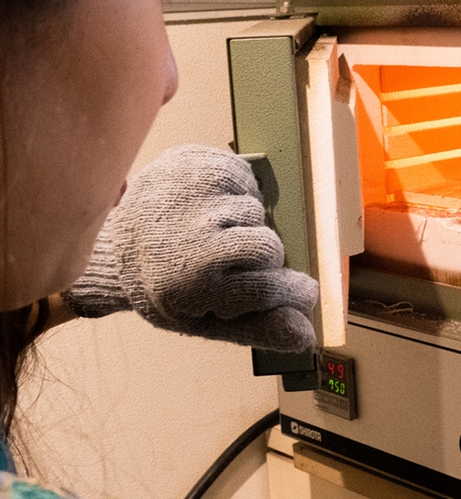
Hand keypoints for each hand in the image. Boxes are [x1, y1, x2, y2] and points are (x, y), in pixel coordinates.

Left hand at [63, 145, 317, 351]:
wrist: (115, 243)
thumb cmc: (170, 286)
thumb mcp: (208, 320)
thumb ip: (259, 328)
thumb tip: (306, 335)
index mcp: (191, 287)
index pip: (266, 288)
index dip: (288, 291)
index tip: (298, 292)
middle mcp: (187, 242)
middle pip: (267, 246)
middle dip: (263, 256)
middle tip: (237, 260)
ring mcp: (186, 198)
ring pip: (255, 210)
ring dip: (247, 222)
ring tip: (219, 230)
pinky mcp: (187, 163)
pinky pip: (244, 175)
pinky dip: (240, 190)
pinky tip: (216, 204)